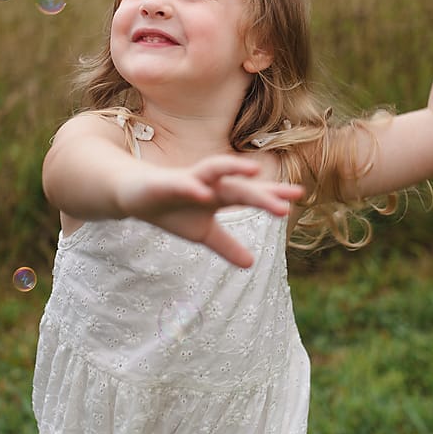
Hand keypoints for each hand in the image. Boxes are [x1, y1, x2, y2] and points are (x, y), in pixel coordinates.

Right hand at [121, 155, 303, 267]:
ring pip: (213, 171)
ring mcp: (187, 180)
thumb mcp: (201, 233)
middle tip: (286, 204)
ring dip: (232, 170)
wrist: (133, 195)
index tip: (299, 196)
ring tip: (254, 172)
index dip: (273, 196)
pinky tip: (204, 193)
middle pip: (239, 187)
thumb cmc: (172, 209)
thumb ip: (227, 245)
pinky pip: (181, 184)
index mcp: (219, 195)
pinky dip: (192, 187)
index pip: (251, 195)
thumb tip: (251, 263)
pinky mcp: (165, 183)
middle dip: (261, 194)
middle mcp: (208, 184)